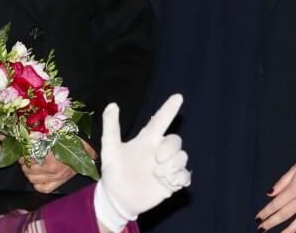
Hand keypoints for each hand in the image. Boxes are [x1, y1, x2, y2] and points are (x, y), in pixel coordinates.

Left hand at [19, 139, 95, 193]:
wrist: (88, 152)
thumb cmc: (74, 142)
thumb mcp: (60, 138)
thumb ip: (46, 140)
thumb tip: (32, 138)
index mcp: (51, 158)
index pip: (30, 159)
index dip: (24, 155)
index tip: (23, 151)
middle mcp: (52, 170)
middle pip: (29, 169)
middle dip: (24, 164)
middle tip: (23, 159)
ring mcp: (55, 178)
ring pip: (33, 180)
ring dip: (27, 173)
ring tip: (28, 167)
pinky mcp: (59, 183)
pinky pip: (43, 188)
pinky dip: (36, 185)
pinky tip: (36, 178)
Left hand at [94, 94, 190, 232]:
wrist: (117, 198)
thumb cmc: (115, 171)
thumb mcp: (110, 149)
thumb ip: (111, 128)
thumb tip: (111, 105)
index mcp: (147, 139)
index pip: (161, 120)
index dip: (169, 108)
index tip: (178, 96)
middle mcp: (159, 149)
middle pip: (175, 140)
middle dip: (169, 148)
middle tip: (156, 159)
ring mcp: (167, 166)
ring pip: (182, 156)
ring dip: (173, 164)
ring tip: (158, 174)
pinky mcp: (171, 182)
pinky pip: (185, 175)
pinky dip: (180, 177)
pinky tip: (170, 182)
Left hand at [255, 153, 295, 231]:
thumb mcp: (294, 168)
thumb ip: (282, 182)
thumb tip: (270, 193)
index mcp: (295, 188)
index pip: (277, 204)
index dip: (266, 212)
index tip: (258, 218)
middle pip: (285, 214)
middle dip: (272, 222)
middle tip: (262, 229)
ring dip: (289, 231)